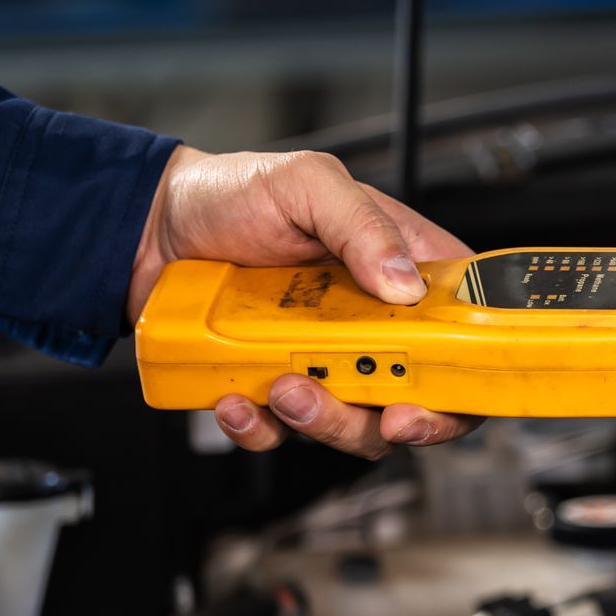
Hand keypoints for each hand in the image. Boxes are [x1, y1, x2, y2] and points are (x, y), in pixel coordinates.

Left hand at [130, 146, 480, 456]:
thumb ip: (362, 226)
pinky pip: (280, 433)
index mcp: (401, 272)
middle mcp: (371, 325)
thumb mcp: (307, 183)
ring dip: (325, 423)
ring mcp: (322, 362)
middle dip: (399, 420)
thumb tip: (404, 284)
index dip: (468, 376)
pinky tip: (236, 400)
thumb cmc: (232, 193)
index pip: (466, 331)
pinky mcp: (273, 388)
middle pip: (418, 398)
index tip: (441, 393)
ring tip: (282, 388)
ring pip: (355, 427)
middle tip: (380, 415)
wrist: (147, 226)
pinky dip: (260, 429)